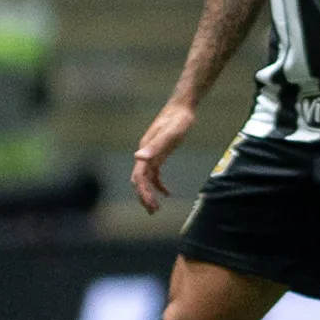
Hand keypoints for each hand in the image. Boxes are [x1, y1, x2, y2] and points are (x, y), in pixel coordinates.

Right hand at [130, 98, 197, 213]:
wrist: (182, 107)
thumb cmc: (177, 120)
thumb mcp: (169, 134)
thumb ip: (155, 146)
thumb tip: (138, 157)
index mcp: (145, 151)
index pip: (139, 177)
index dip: (143, 192)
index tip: (151, 206)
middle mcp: (145, 154)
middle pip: (139, 180)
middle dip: (144, 196)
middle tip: (152, 212)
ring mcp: (151, 154)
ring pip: (146, 178)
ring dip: (149, 193)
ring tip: (156, 208)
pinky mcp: (159, 153)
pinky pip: (155, 173)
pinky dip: (159, 184)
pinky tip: (167, 192)